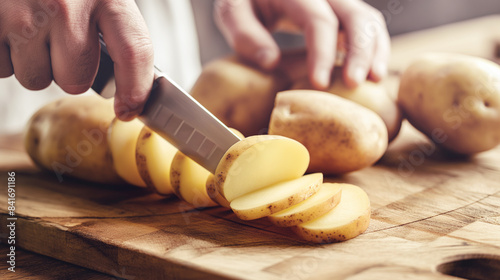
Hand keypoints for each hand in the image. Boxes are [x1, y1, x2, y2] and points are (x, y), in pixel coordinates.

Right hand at [0, 0, 153, 119]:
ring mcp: (23, 15)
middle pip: (76, 80)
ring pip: (36, 79)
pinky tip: (9, 26)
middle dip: (69, 70)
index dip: (135, 89)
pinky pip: (2, 69)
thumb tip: (128, 84)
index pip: (134, 51)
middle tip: (60, 41)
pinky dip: (6, 54)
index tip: (129, 109)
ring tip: (30, 27)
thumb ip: (113, 26)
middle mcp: (66, 5)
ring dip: (35, 62)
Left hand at [214, 0, 389, 88]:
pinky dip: (374, 48)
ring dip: (375, 50)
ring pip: (368, 19)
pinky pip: (367, 26)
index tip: (320, 84)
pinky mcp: (343, 11)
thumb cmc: (244, 0)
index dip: (322, 53)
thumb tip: (270, 62)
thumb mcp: (233, 12)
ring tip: (374, 80)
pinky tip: (371, 72)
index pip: (318, 20)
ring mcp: (337, 0)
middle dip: (359, 51)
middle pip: (355, 16)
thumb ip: (245, 35)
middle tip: (354, 83)